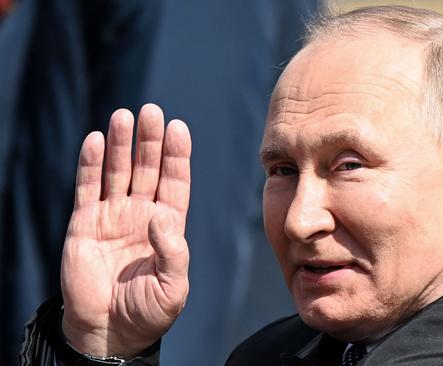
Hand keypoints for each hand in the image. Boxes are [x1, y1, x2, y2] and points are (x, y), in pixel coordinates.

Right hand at [60, 104, 190, 357]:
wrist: (109, 331)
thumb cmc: (149, 311)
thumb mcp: (174, 286)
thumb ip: (173, 251)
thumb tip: (160, 215)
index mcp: (168, 225)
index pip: (174, 182)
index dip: (176, 155)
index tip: (178, 128)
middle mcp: (142, 214)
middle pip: (147, 169)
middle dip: (150, 141)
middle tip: (151, 111)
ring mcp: (113, 216)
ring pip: (118, 172)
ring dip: (121, 144)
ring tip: (123, 116)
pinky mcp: (85, 223)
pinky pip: (88, 188)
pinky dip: (90, 164)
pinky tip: (95, 141)